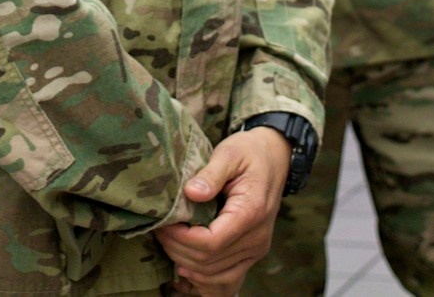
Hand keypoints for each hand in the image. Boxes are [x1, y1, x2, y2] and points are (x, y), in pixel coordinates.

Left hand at [155, 127, 289, 296]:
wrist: (274, 157)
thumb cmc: (249, 152)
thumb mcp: (229, 152)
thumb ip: (211, 173)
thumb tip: (191, 193)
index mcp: (251, 212)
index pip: (211, 243)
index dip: (182, 239)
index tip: (163, 223)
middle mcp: (257, 238)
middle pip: (210, 263)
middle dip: (178, 250)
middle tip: (159, 230)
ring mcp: (256, 250)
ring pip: (217, 277)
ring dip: (188, 266)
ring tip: (168, 244)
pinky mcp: (251, 254)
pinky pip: (228, 280)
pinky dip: (205, 281)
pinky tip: (186, 268)